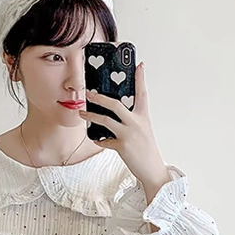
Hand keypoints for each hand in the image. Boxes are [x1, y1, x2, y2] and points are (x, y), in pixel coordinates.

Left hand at [79, 61, 166, 184]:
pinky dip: (99, 140)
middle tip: (88, 92)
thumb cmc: (146, 149)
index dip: (140, 79)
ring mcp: (129, 134)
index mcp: (144, 117)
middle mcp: (137, 123)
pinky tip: (97, 139)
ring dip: (91, 116)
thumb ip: (132, 120)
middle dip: (99, 97)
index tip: (139, 65)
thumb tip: (115, 114)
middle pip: (115, 104)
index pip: (142, 93)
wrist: (152, 169)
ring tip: (82, 112)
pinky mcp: (122, 146)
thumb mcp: (143, 130)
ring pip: (105, 120)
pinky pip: (105, 141)